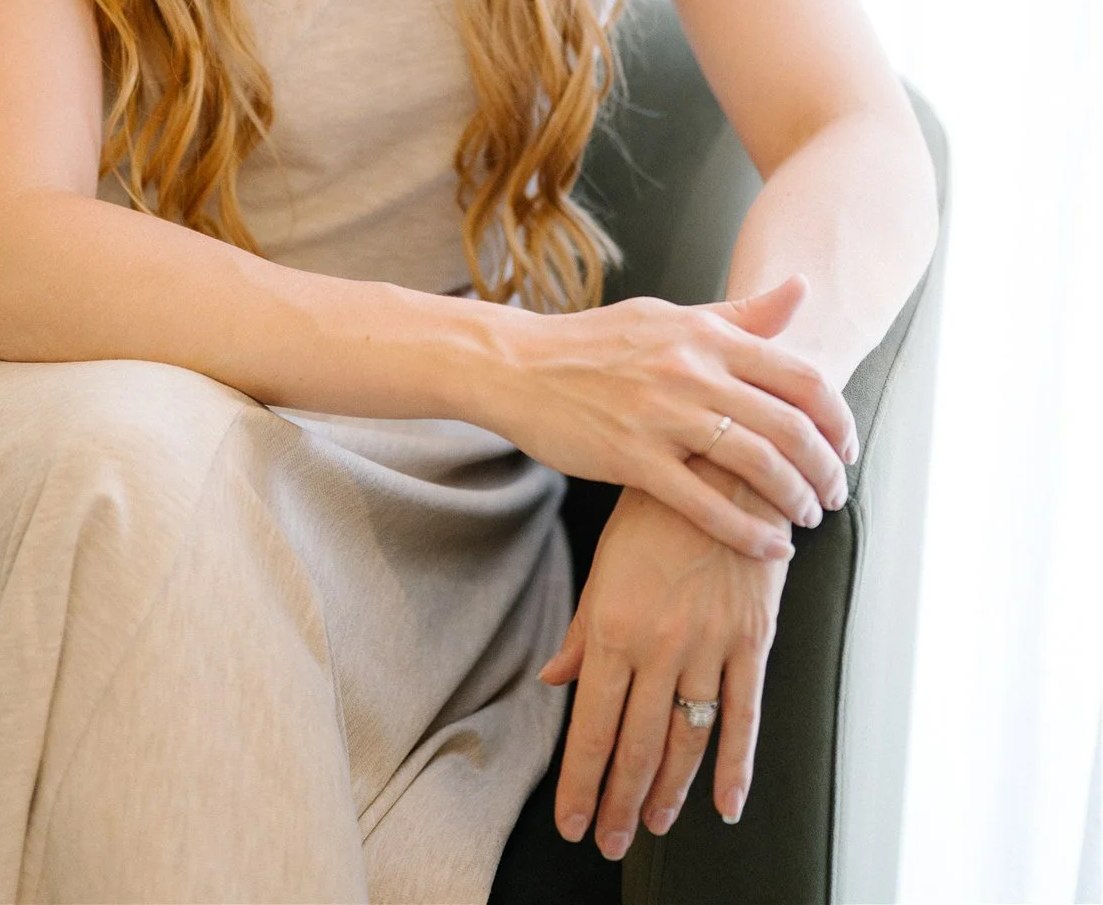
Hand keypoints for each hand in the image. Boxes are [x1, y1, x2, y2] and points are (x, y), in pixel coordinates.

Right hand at [493, 272, 856, 558]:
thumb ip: (740, 314)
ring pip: (757, 465)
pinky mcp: (632, 458)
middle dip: (826, 469)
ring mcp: (663, 416)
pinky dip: (749, 533)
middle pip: (790, 426)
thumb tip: (802, 288)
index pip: (801, 378)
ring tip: (807, 518)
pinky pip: (705, 505)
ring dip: (796, 500)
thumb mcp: (672, 316)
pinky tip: (771, 549)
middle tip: (835, 494)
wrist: (520, 365)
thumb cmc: (599, 341)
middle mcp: (693, 372)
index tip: (847, 448)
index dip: (838, 419)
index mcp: (707, 336)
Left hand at [539, 460, 789, 859]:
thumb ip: (582, 629)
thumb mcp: (605, 563)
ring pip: (687, 740)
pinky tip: (726, 803)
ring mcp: (709, 645)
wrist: (721, 464)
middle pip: (637, 745)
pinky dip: (736, 766)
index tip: (574, 821)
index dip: (582, 782)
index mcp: (613, 625)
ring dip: (668, 792)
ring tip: (652, 826)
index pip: (593, 725)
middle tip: (609, 841)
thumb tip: (553, 678)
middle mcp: (659, 644)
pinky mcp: (752, 640)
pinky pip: (745, 715)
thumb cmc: (654, 509)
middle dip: (620, 801)